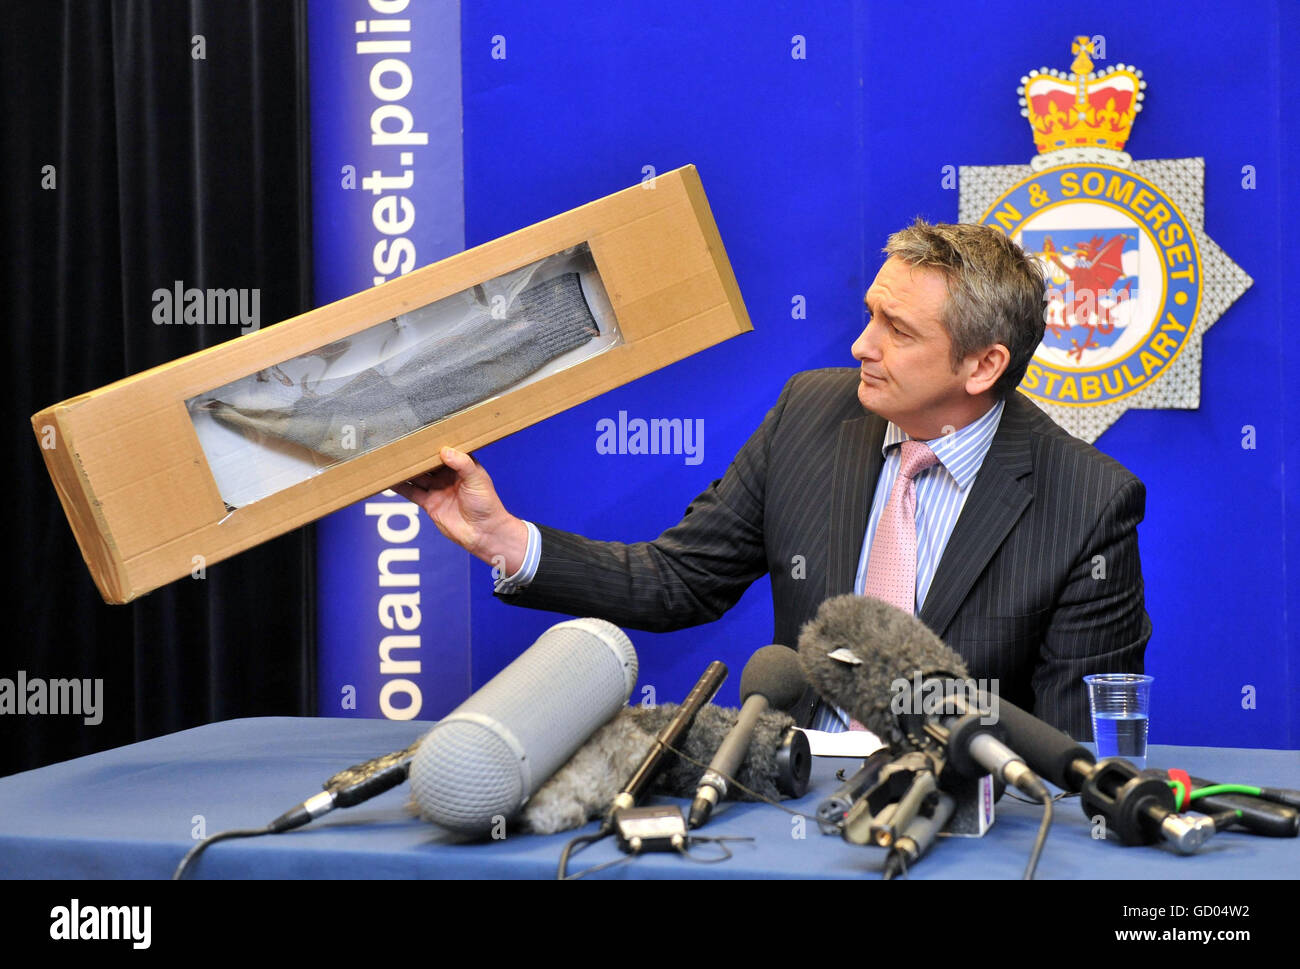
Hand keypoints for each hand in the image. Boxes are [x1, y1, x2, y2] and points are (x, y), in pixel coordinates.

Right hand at [391, 446, 528, 573]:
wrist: (483, 533)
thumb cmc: (487, 505)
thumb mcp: (477, 479)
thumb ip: (462, 464)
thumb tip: (444, 450)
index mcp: (462, 466)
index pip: (446, 450)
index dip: (435, 442)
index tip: (422, 433)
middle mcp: (448, 476)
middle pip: (428, 462)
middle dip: (416, 455)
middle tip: (401, 443)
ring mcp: (438, 489)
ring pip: (418, 476)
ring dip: (406, 469)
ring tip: (391, 459)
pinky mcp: (429, 503)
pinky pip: (412, 492)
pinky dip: (401, 486)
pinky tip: (390, 479)